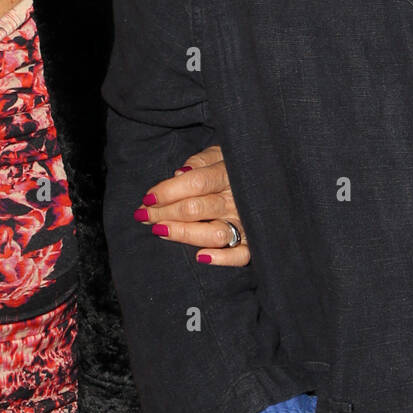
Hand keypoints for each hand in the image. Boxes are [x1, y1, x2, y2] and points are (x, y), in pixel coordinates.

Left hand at [133, 144, 248, 265]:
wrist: (270, 175)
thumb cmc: (235, 165)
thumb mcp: (219, 153)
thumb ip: (199, 162)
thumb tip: (178, 175)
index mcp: (228, 173)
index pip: (195, 183)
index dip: (168, 191)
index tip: (147, 198)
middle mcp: (237, 199)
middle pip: (196, 209)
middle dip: (164, 213)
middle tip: (143, 216)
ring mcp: (246, 222)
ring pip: (214, 234)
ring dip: (182, 234)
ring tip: (160, 230)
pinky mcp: (254, 242)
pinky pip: (241, 256)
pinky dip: (222, 260)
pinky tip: (200, 257)